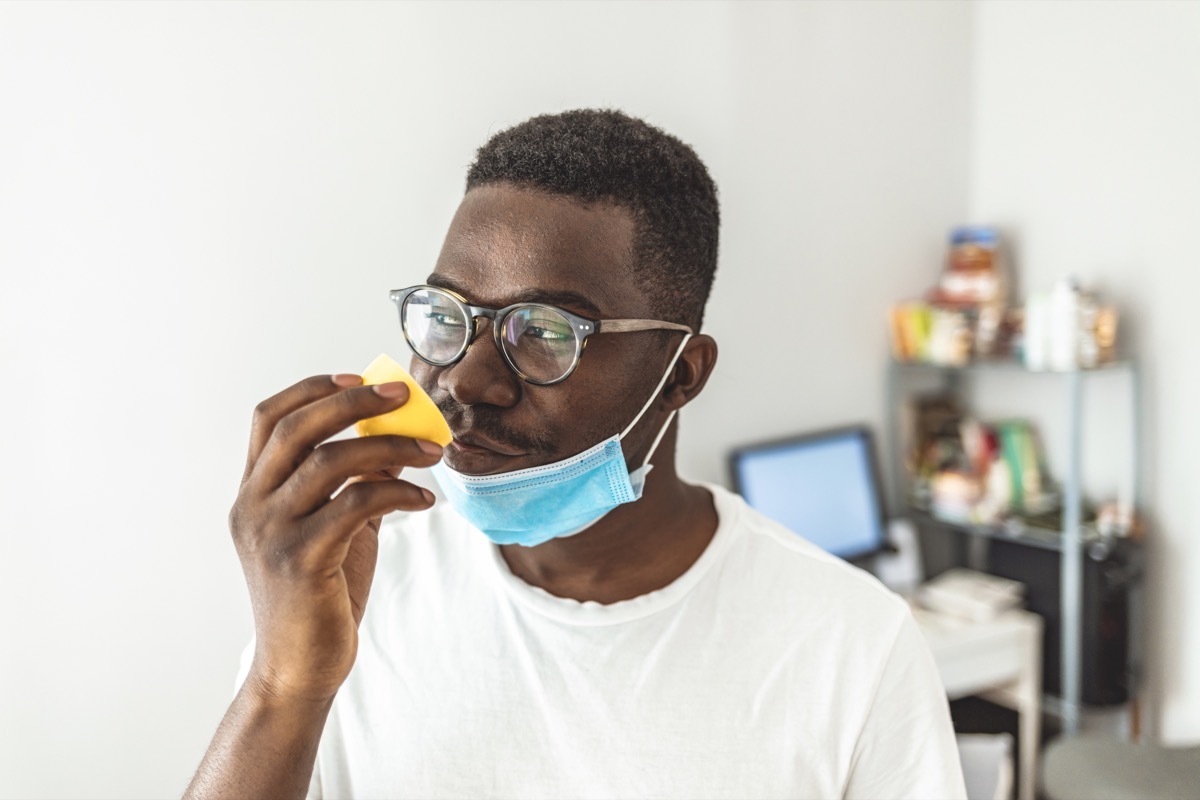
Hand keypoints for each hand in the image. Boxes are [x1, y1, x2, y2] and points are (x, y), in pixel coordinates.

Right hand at [229, 374, 442, 703]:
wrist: (298, 669)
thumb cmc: (319, 596)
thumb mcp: (334, 527)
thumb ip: (353, 484)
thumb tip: (394, 439)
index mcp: (252, 493)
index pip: (268, 418)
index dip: (312, 389)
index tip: (358, 376)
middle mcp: (252, 506)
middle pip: (296, 428)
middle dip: (353, 401)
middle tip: (405, 396)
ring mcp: (270, 533)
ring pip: (330, 461)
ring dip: (391, 447)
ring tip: (433, 452)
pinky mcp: (299, 560)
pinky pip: (356, 504)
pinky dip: (398, 493)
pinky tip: (425, 501)